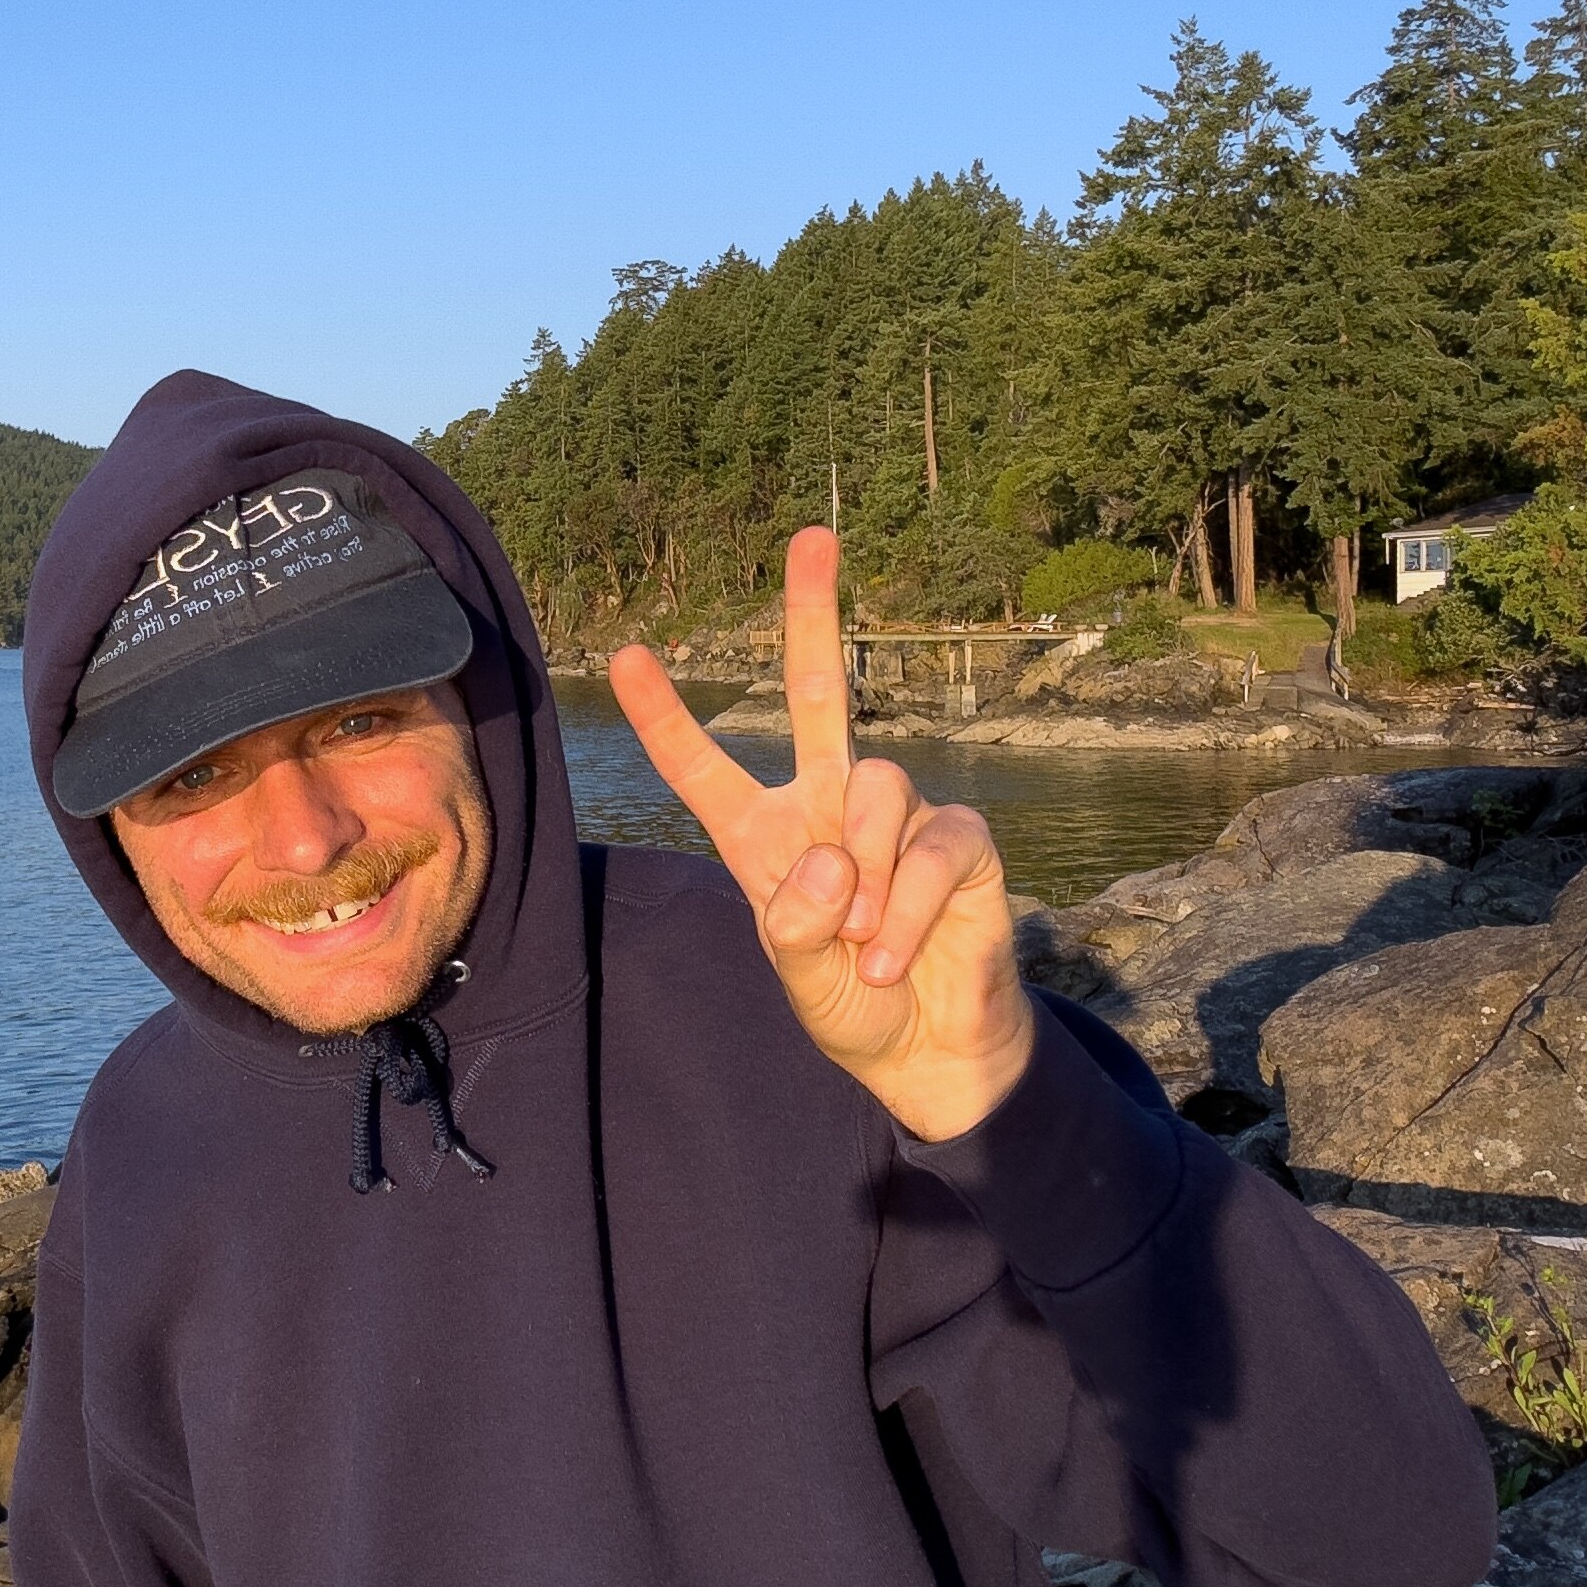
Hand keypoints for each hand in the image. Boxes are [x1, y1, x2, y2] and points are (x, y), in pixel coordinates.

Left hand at [608, 529, 1034, 1141]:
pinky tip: (891, 953)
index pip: (705, 768)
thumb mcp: (797, 976)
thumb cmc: (851, 1004)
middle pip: (821, 693)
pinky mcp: (960, 839)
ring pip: (875, 787)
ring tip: (863, 948)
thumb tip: (830, 861)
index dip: (665, 717)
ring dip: (865, 878)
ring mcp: (899, 815)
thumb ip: (795, 925)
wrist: (930, 1049)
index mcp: (766, 835)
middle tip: (811, 537)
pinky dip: (905, 907)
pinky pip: (930, 846)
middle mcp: (830, 806)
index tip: (626, 655)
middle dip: (813, 612)